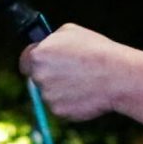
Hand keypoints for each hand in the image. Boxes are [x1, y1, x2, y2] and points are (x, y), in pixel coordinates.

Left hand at [18, 25, 142, 123]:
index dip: (34, 61)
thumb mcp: (71, 32)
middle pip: (38, 77)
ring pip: (51, 93)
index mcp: (38, 56)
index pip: (25, 61)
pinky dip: (72, 102)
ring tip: (85, 80)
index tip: (43, 63)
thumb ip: (52, 40)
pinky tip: (87, 93)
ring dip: (63, 89)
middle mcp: (38, 77)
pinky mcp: (58, 111)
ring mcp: (47, 96)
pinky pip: (62, 106)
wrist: (117, 76)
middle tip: (71, 71)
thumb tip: (44, 44)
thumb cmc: (96, 50)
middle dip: (51, 75)